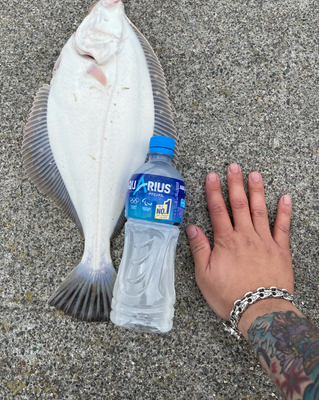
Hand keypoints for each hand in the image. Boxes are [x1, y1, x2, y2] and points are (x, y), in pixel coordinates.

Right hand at [186, 163, 294, 335]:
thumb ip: (199, 248)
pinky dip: (284, 212)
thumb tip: (192, 228)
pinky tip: (285, 198)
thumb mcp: (204, 274)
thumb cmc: (229, 295)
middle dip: (235, 184)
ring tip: (255, 174)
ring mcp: (264, 241)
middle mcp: (245, 236)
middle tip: (234, 167)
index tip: (212, 176)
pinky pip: (283, 227)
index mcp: (225, 241)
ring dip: (257, 191)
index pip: (218, 210)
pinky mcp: (280, 250)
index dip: (214, 191)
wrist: (260, 311)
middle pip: (239, 204)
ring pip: (260, 210)